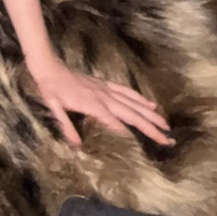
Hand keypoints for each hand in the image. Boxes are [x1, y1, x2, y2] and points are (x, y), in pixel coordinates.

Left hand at [28, 58, 174, 148]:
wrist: (49, 66)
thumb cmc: (51, 89)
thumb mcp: (53, 107)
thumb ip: (65, 125)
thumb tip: (77, 146)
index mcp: (93, 105)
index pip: (116, 124)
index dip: (129, 136)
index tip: (145, 149)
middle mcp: (104, 97)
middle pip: (132, 114)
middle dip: (150, 127)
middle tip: (167, 139)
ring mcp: (106, 90)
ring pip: (133, 103)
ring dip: (150, 114)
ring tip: (165, 125)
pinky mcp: (105, 84)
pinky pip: (126, 91)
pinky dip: (139, 98)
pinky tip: (150, 104)